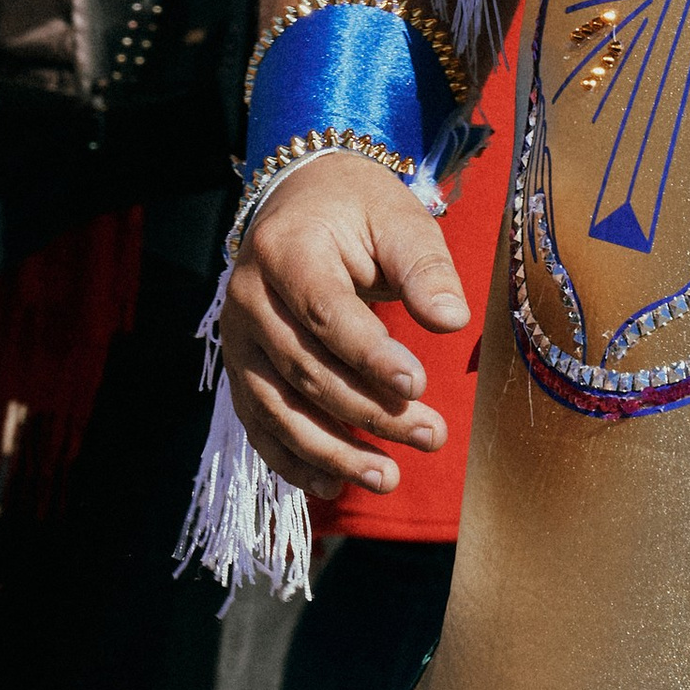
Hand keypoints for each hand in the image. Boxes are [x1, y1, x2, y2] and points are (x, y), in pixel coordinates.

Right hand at [222, 157, 473, 500]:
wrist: (303, 202)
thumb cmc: (361, 211)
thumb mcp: (400, 219)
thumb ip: (426, 268)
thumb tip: (453, 322)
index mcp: (285, 251)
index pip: (325, 312)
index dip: (370, 355)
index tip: (419, 386)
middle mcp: (247, 299)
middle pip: (306, 369)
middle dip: (368, 412)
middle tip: (432, 436)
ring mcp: (237, 341)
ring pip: (277, 408)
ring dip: (331, 451)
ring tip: (388, 478)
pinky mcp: (241, 371)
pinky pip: (261, 425)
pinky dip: (293, 460)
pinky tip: (334, 486)